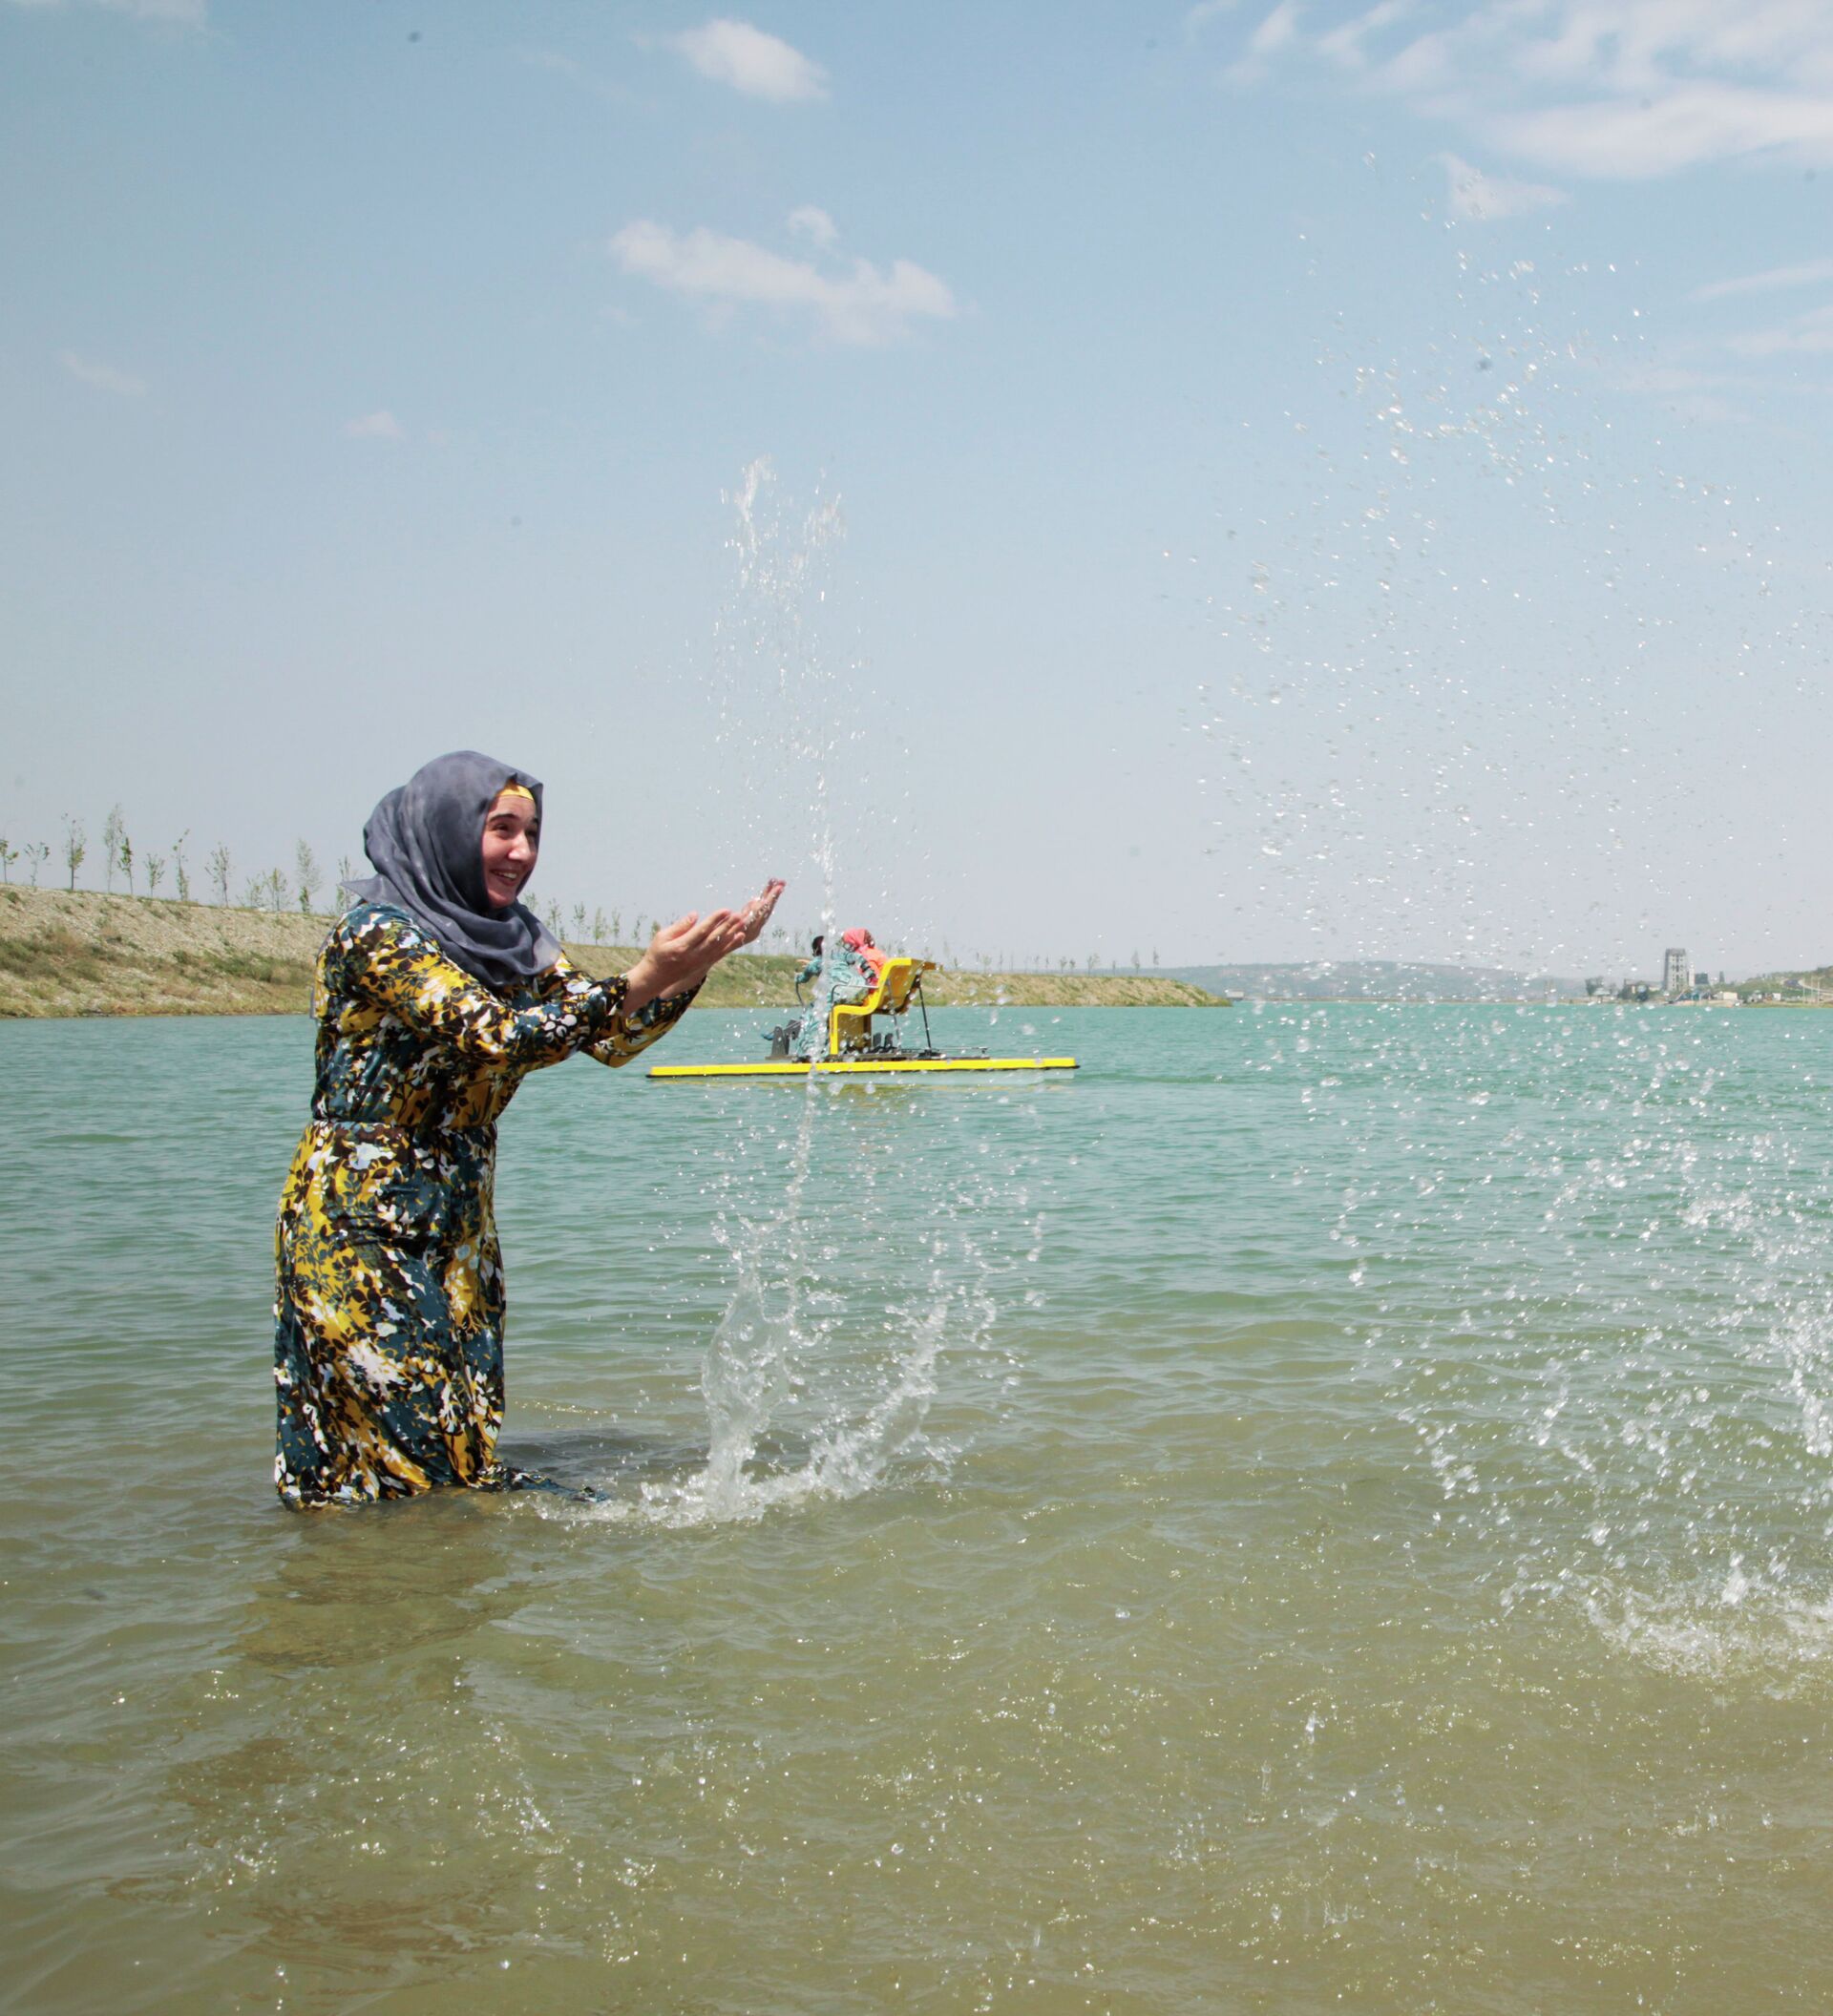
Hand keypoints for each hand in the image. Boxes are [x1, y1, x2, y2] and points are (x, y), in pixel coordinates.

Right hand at [621, 879, 784, 1009]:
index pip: (702, 931)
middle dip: (728, 926)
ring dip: (732, 934)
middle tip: (739, 915)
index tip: (725, 910)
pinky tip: (739, 936)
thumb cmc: (657, 953)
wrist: (656, 978)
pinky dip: (731, 945)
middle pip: (714, 939)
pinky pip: (720, 954)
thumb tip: (695, 915)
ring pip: (719, 946)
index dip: (715, 920)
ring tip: (742, 922)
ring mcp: (699, 962)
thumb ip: (680, 926)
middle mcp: (693, 956)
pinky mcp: (703, 966)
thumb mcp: (662, 937)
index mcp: (682, 947)